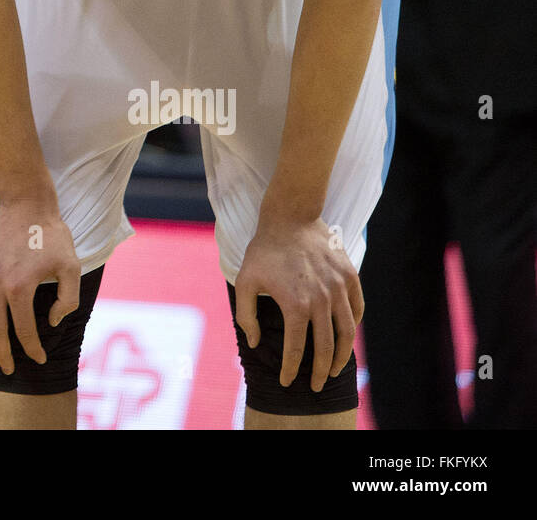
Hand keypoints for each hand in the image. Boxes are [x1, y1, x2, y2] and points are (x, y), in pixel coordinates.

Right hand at [0, 198, 79, 375]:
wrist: (25, 202)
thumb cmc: (52, 234)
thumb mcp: (72, 267)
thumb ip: (66, 301)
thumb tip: (51, 323)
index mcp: (19, 287)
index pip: (23, 331)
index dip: (32, 350)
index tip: (38, 360)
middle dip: (2, 354)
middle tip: (7, 369)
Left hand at [234, 214, 362, 391]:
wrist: (291, 216)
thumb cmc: (264, 249)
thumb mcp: (245, 280)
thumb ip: (246, 315)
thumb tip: (255, 342)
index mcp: (296, 305)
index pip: (296, 350)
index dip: (292, 370)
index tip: (288, 382)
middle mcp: (322, 301)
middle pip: (327, 348)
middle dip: (321, 372)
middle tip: (317, 386)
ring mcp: (340, 289)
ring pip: (348, 333)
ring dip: (343, 356)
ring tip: (336, 369)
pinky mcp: (351, 277)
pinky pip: (357, 309)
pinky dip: (353, 326)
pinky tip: (346, 335)